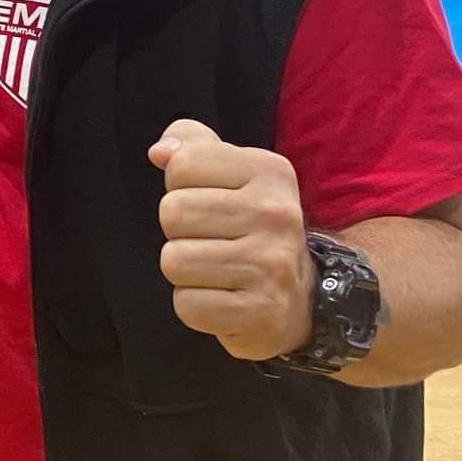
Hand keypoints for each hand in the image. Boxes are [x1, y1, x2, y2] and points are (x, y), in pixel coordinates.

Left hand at [149, 120, 311, 361]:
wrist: (301, 300)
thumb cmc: (249, 229)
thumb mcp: (231, 176)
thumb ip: (192, 147)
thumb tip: (160, 151)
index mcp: (269, 171)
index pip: (182, 165)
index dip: (181, 188)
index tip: (210, 205)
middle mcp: (277, 214)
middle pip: (172, 212)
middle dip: (179, 232)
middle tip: (212, 243)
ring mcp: (273, 265)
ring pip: (174, 260)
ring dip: (185, 272)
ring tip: (217, 272)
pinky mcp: (262, 312)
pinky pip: (187, 304)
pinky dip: (195, 306)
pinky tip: (224, 299)